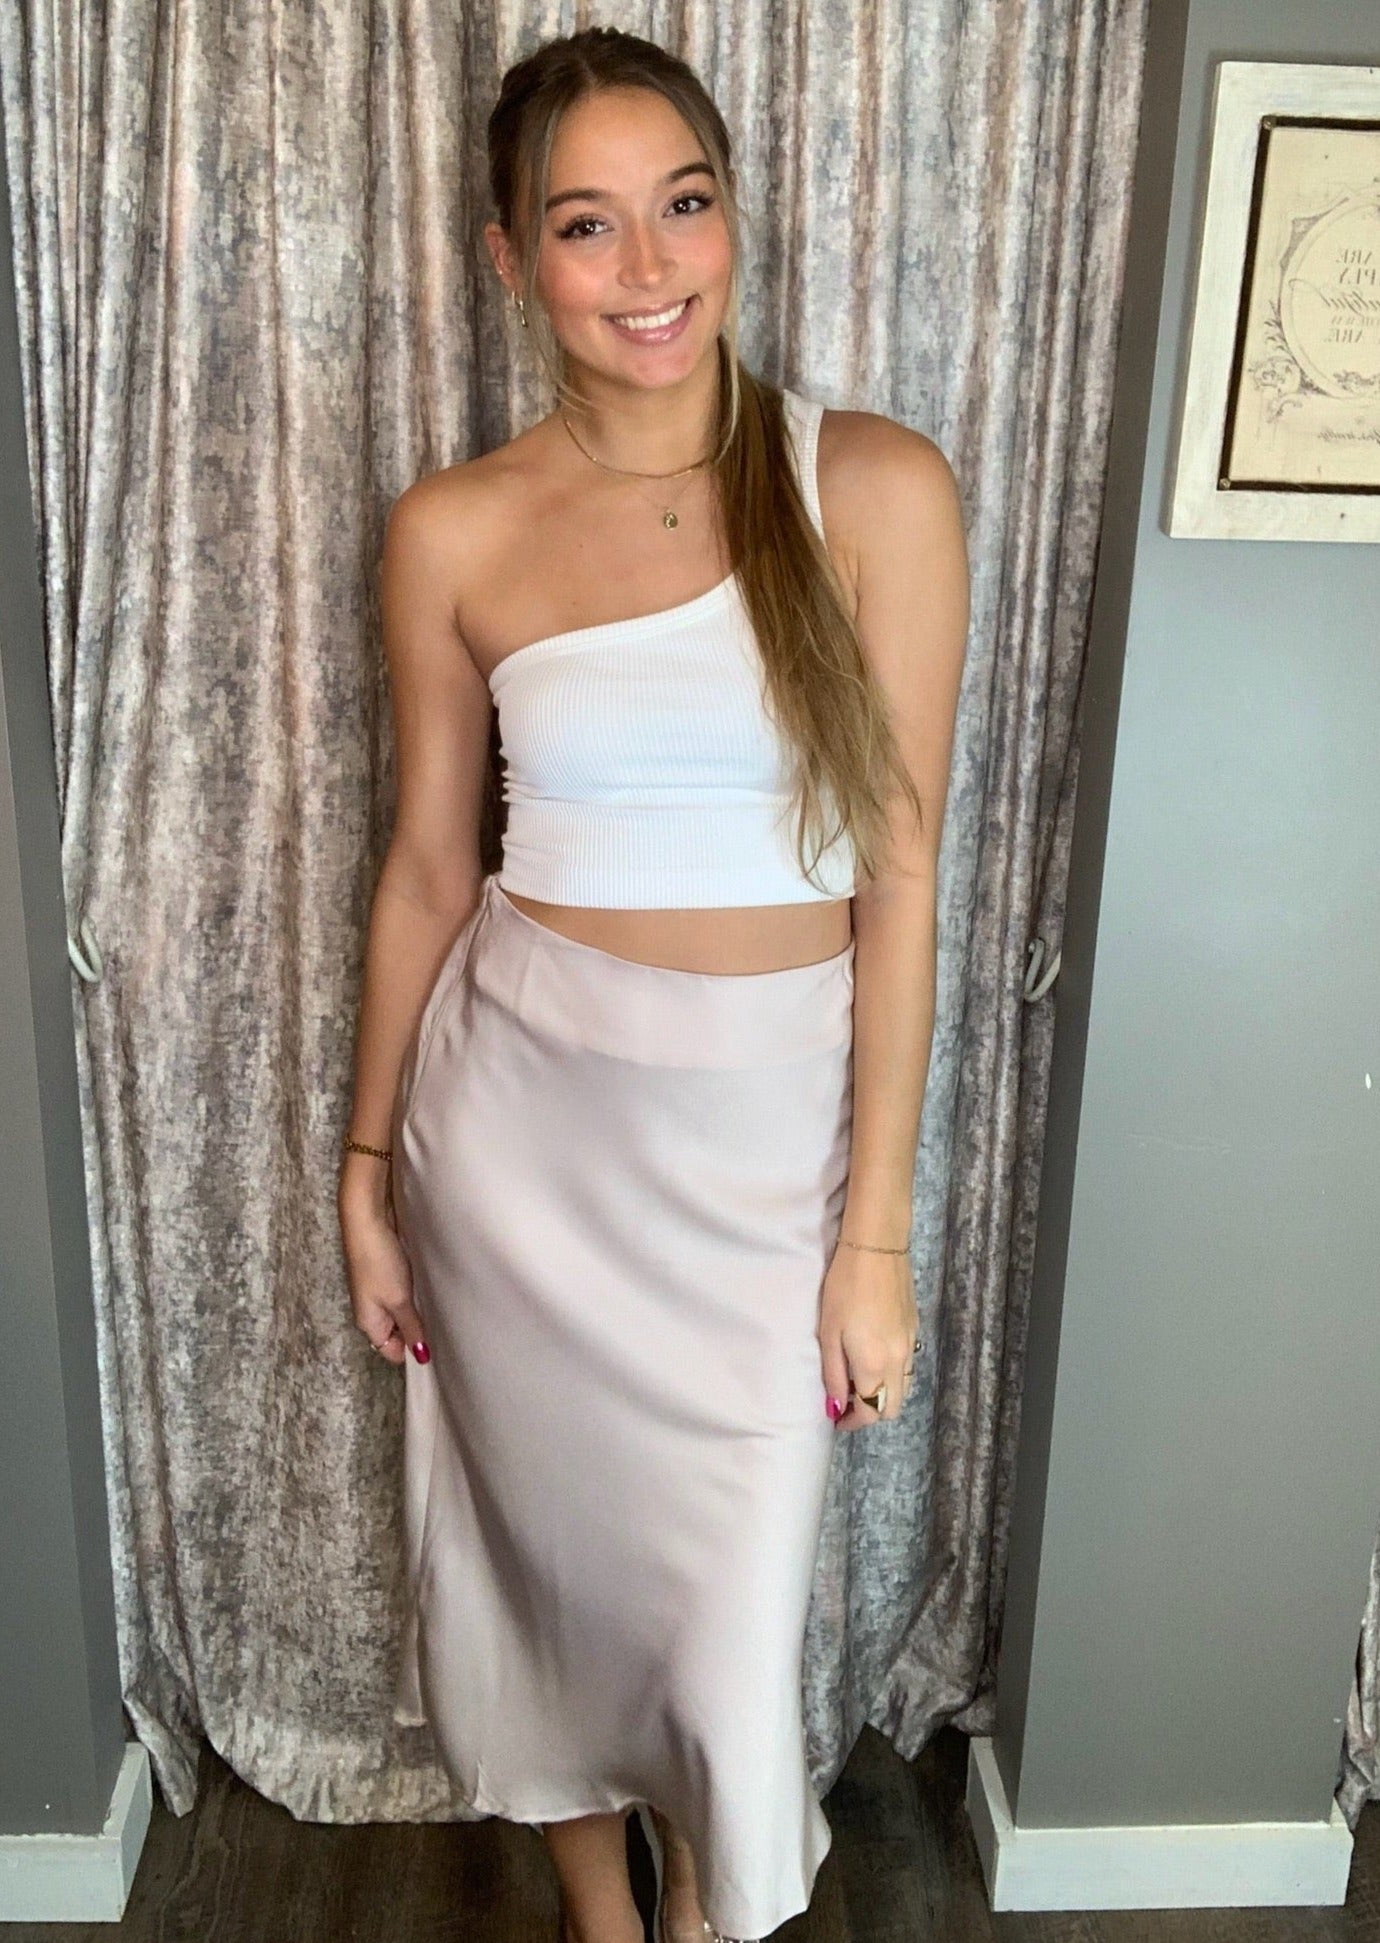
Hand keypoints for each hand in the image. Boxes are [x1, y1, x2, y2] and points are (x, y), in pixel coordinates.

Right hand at [338, 1187, 428, 1367]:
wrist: (367, 1221)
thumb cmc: (378, 1263)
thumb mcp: (398, 1300)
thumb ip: (411, 1327)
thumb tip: (421, 1356)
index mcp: (368, 1323)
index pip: (392, 1351)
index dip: (412, 1351)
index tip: (437, 1344)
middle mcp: (371, 1311)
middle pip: (397, 1333)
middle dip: (418, 1331)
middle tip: (445, 1326)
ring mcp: (378, 1292)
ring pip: (402, 1312)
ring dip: (419, 1310)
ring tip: (442, 1308)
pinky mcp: (386, 1275)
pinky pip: (403, 1294)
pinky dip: (416, 1294)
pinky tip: (432, 1289)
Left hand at [816, 1238, 918, 1429]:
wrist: (877, 1247)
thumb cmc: (844, 1287)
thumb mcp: (829, 1332)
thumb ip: (833, 1373)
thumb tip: (836, 1405)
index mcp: (875, 1365)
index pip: (870, 1412)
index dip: (852, 1422)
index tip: (836, 1418)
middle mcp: (899, 1362)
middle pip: (893, 1408)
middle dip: (871, 1412)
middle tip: (847, 1401)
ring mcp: (911, 1344)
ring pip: (904, 1388)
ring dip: (884, 1393)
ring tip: (860, 1379)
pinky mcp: (915, 1328)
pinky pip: (909, 1366)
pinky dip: (894, 1374)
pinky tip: (875, 1357)